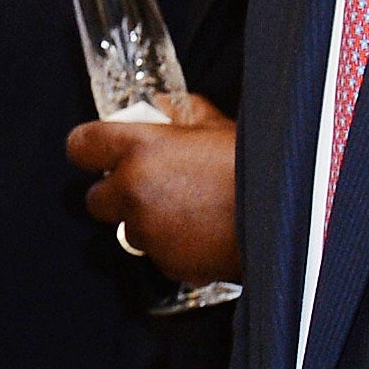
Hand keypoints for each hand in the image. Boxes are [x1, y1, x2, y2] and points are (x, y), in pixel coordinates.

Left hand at [65, 93, 240, 287]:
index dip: (89, 148)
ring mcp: (149, 231)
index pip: (81, 145)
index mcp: (138, 148)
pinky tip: (201, 232)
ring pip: (129, 230)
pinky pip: (158, 254)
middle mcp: (134, 191)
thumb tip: (159, 105)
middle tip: (149, 185)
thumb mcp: (214, 125)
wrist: (288, 217)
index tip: (99, 151)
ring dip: (147, 222)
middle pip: (96, 198)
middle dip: (118, 193)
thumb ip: (178, 112)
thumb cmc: (252, 166)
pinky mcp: (168, 263)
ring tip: (186, 210)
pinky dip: (172, 247)